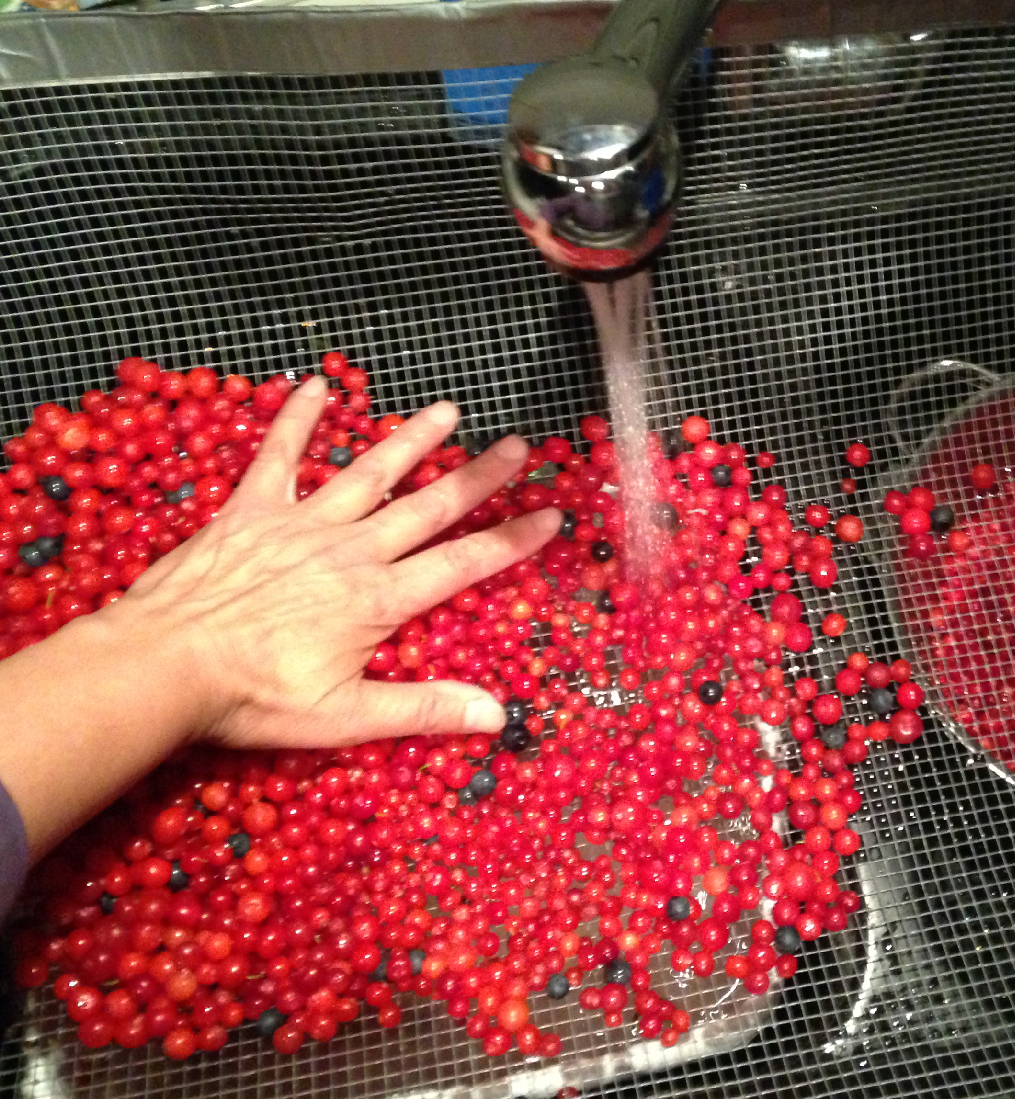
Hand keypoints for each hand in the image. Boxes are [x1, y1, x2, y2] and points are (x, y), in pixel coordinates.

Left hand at [102, 374, 559, 748]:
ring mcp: (301, 524)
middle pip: (429, 506)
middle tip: (518, 445)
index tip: (551, 514)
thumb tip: (496, 714)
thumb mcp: (345, 717)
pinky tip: (314, 387)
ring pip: (368, 473)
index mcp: (379, 600)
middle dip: (479, 476)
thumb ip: (422, 709)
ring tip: (447, 411)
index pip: (463, 563)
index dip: (512, 539)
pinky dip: (296, 420)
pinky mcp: (251, 511)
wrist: (164, 664)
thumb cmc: (254, 698)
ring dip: (411, 441)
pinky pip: (279, 457)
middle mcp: (351, 550)